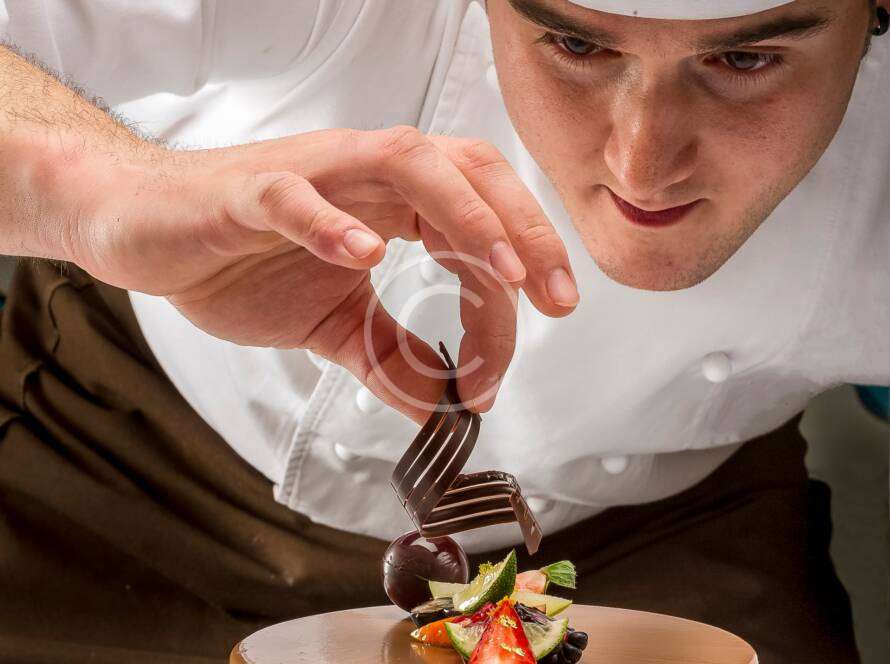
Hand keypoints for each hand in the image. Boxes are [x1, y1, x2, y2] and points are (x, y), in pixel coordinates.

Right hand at [69, 127, 579, 422]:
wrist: (147, 230)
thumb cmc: (240, 260)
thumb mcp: (333, 324)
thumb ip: (389, 358)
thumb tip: (445, 407)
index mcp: (392, 200)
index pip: (479, 221)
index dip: (523, 268)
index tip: (540, 328)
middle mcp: (364, 174)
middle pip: (466, 170)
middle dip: (524, 230)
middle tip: (556, 298)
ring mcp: (309, 176)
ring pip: (402, 163)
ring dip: (463, 215)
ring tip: (501, 271)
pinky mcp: (245, 194)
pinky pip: (292, 196)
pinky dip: (331, 222)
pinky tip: (365, 257)